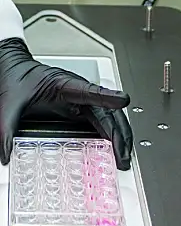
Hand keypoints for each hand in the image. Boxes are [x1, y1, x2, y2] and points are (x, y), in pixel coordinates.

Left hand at [0, 38, 132, 168]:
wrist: (14, 68)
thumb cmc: (17, 76)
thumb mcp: (10, 102)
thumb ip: (7, 127)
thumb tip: (5, 153)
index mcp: (65, 85)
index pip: (91, 91)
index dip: (108, 97)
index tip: (123, 100)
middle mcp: (79, 93)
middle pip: (108, 111)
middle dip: (119, 133)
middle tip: (123, 155)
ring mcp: (82, 102)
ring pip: (109, 118)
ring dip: (119, 136)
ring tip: (123, 157)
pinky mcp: (79, 110)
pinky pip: (100, 123)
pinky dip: (110, 136)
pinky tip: (113, 149)